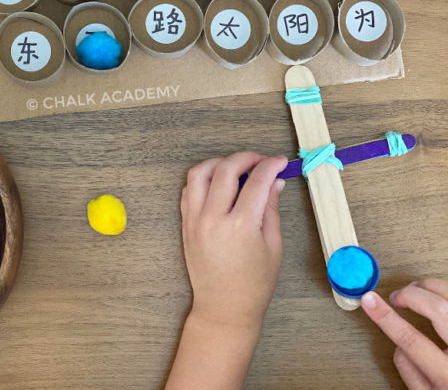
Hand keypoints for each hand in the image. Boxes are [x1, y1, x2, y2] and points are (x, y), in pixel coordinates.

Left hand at [181, 152, 287, 329]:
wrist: (224, 307)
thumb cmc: (254, 283)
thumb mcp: (273, 246)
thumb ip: (271, 208)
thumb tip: (275, 180)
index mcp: (241, 226)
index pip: (256, 181)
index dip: (270, 166)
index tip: (280, 161)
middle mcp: (214, 218)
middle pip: (226, 169)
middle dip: (246, 158)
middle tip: (260, 160)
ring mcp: (195, 219)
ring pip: (199, 173)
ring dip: (219, 163)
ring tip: (236, 168)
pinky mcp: (185, 223)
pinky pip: (188, 189)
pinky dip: (202, 179)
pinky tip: (217, 183)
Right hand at [362, 281, 447, 388]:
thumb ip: (410, 372)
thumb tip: (396, 342)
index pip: (411, 339)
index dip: (386, 316)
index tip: (369, 300)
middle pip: (438, 309)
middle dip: (410, 294)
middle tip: (396, 296)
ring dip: (432, 287)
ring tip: (417, 290)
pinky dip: (447, 294)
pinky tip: (439, 296)